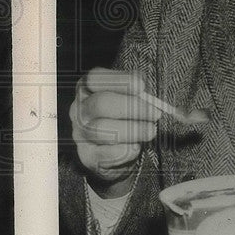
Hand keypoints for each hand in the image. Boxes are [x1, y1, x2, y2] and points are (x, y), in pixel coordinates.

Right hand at [69, 67, 159, 196]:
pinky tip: (135, 148)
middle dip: (131, 108)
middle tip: (155, 114)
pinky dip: (122, 151)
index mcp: (87, 88)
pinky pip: (102, 154)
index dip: (119, 81)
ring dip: (131, 130)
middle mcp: (79, 108)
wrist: (122, 151)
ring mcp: (80, 133)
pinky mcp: (87, 156)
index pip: (96, 78)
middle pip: (100, 104)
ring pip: (100, 130)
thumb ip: (137, 92)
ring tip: (151, 131)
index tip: (141, 87)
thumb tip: (145, 92)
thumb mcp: (132, 99)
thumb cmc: (127, 118)